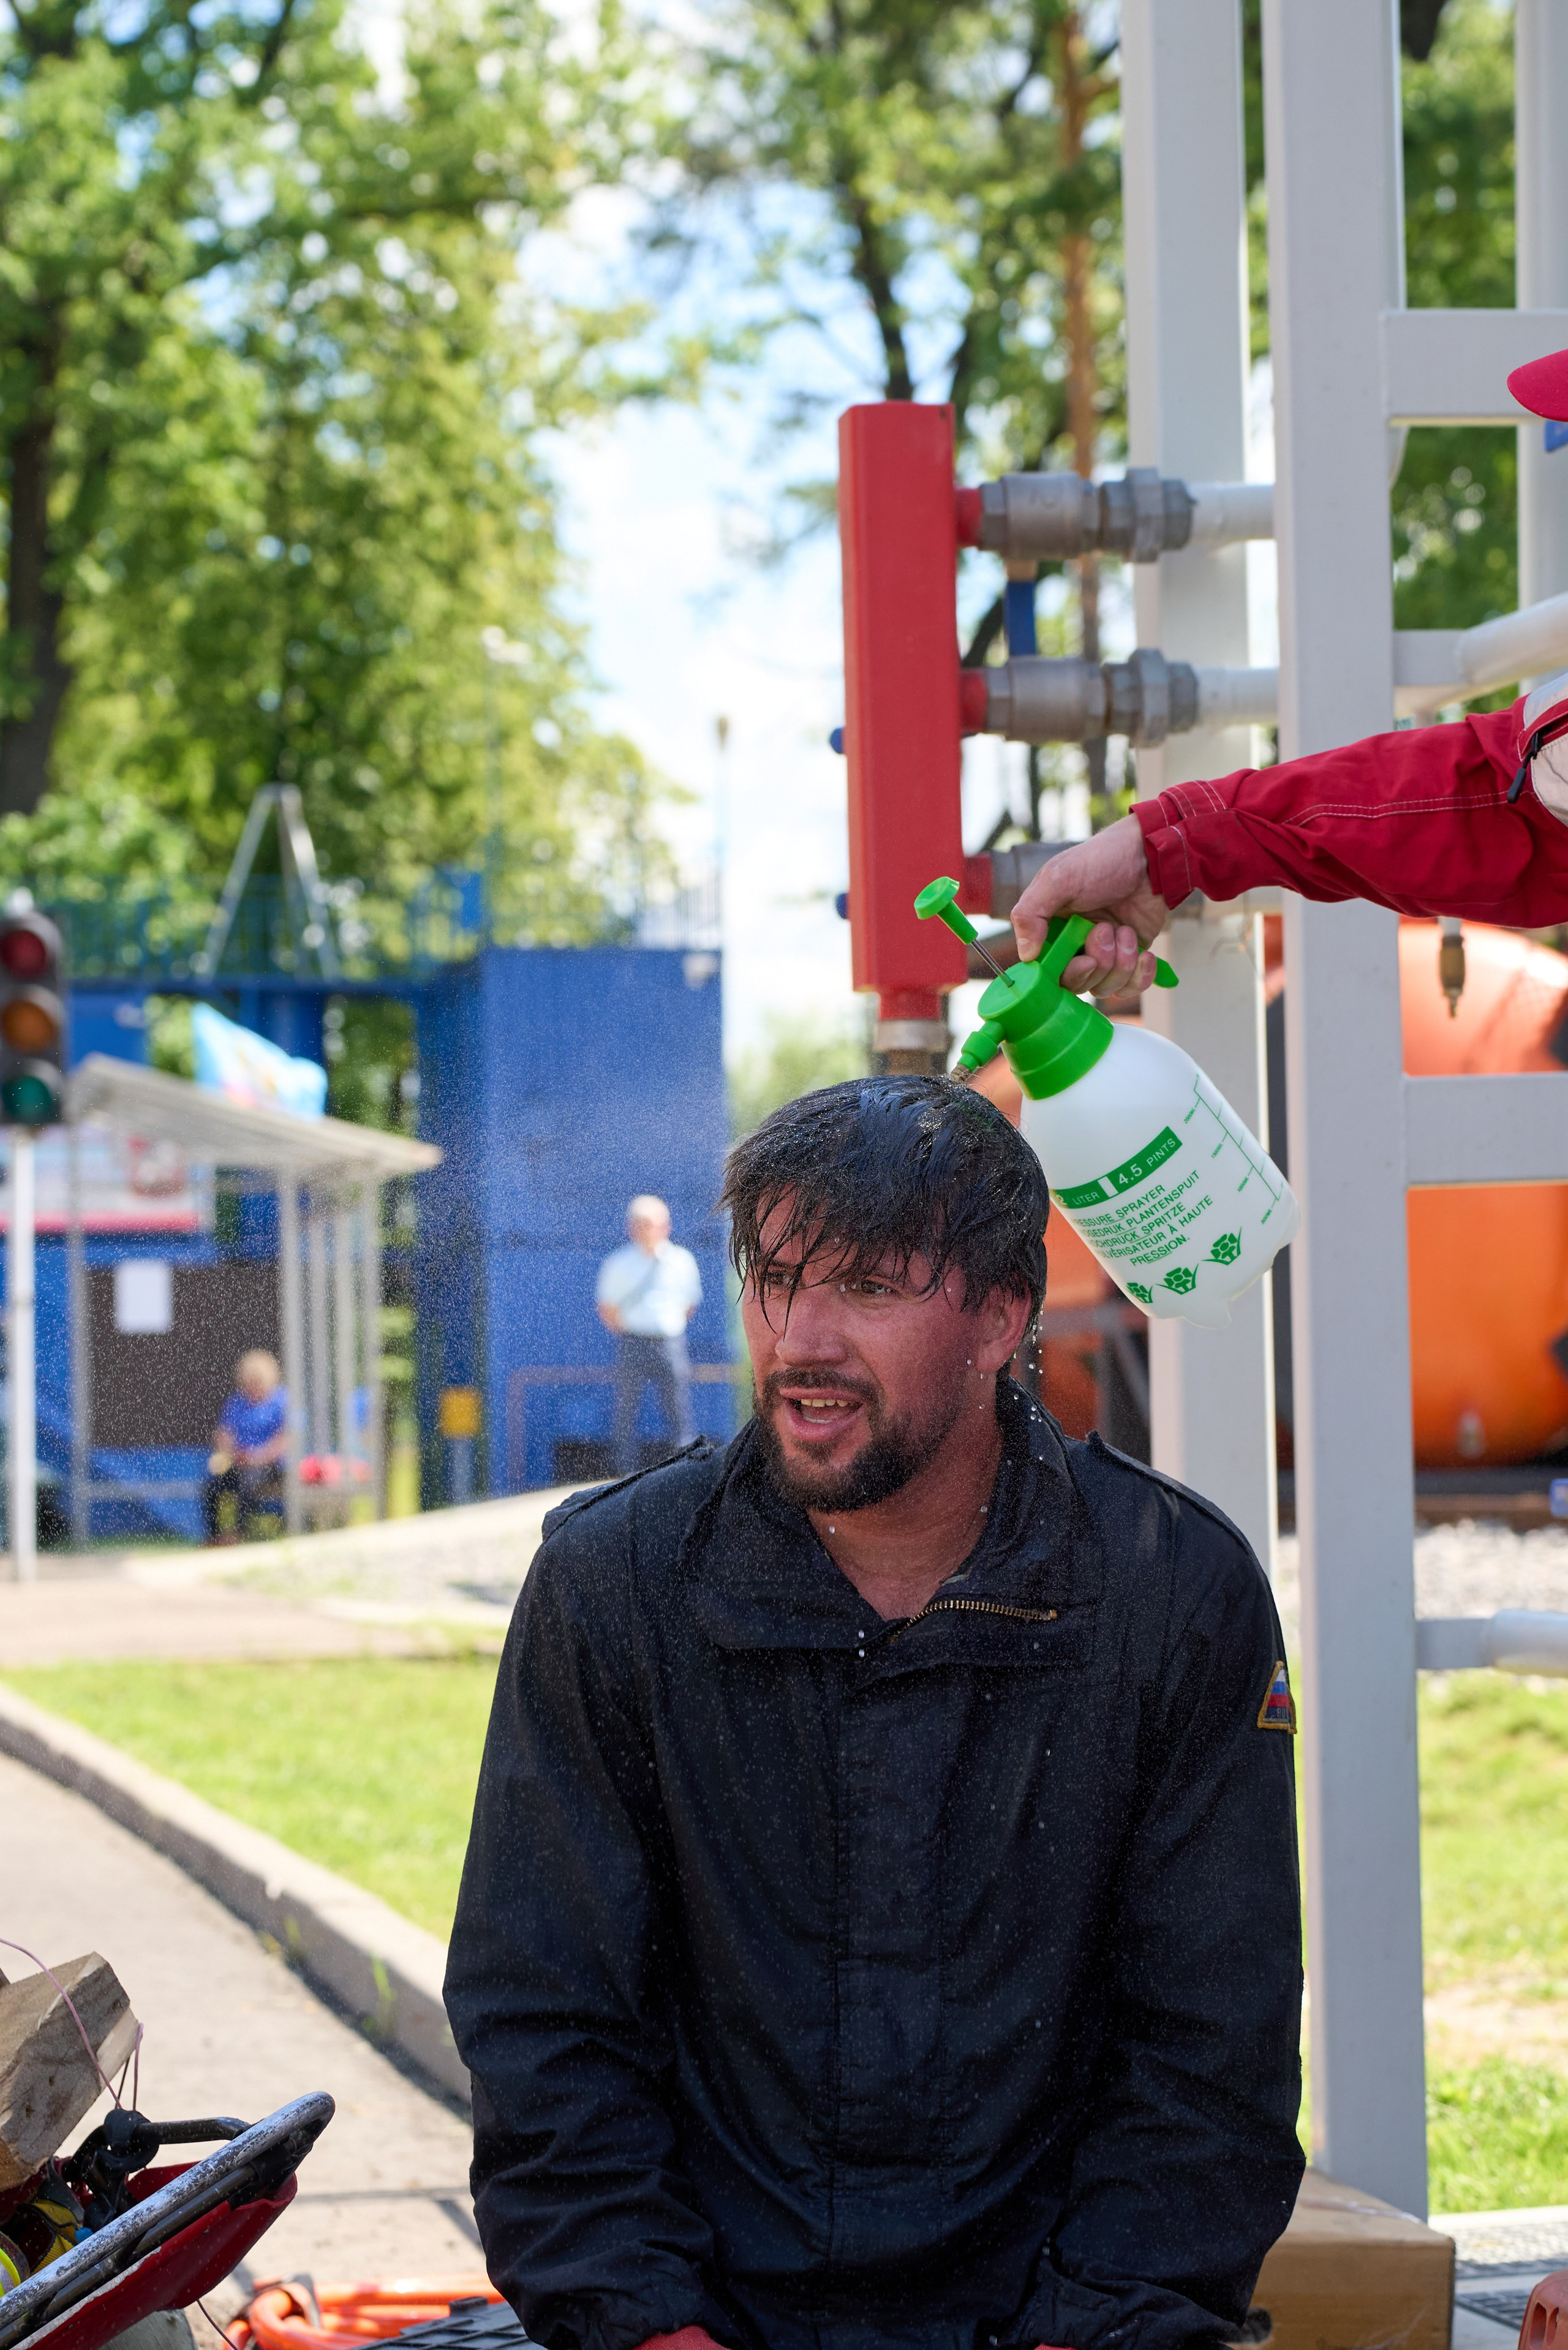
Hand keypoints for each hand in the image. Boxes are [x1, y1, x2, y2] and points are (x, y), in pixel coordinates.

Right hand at [1010, 814, 1168, 997]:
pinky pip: (1130, 987)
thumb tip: (1026, 955)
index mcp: (1049, 929)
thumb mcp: (1058, 878)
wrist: (1150, 855)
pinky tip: (1145, 954)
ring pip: (1104, 987)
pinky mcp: (1130, 956)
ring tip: (1126, 931)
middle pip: (1076, 984)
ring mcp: (1103, 953)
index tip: (1083, 960)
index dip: (1064, 974)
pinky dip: (1140, 976)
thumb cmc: (1102, 860)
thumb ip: (1031, 913)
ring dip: (1120, 964)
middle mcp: (1074, 945)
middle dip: (1097, 963)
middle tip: (1105, 931)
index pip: (1045, 972)